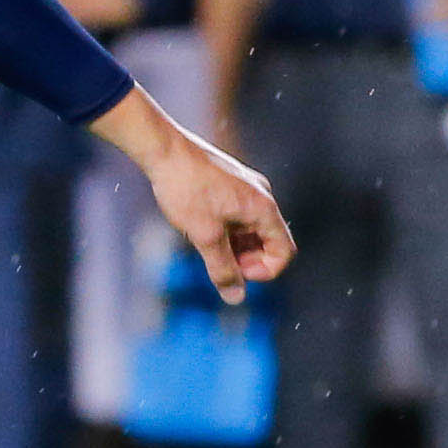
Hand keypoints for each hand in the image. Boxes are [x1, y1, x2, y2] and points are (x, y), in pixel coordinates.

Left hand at [123, 118, 291, 303]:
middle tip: (217, 263)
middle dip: (247, 260)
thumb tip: (236, 298)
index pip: (284, 251)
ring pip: (250, 229)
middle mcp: (261, 196)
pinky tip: (200, 230)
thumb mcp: (205, 236)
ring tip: (205, 245)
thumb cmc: (186, 189)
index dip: (264, 271)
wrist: (163, 150)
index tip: (236, 272)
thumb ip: (223, 269)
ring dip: (234, 246)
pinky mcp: (230, 184)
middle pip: (268, 241)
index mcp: (263, 208)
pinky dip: (226, 230)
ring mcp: (246, 188)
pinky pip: (238, 216)